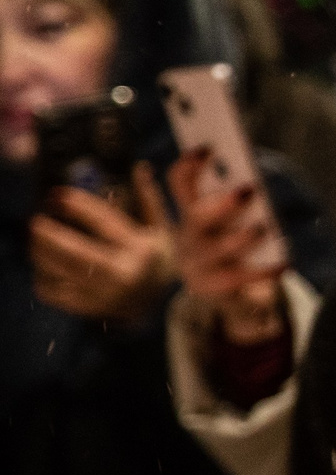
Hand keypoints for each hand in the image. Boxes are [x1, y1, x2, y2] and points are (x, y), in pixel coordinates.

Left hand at [30, 164, 177, 325]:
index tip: (57, 194)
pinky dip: (42, 277)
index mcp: (142, 250)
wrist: (157, 304)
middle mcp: (123, 273)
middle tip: (35, 222)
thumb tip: (139, 167)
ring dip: (41, 254)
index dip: (79, 206)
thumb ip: (148, 199)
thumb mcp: (160, 229)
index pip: (105, 223)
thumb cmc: (156, 258)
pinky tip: (42, 264)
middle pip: (77, 253)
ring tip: (35, 240)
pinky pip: (54, 292)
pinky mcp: (87, 307)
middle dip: (51, 236)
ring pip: (61, 272)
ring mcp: (104, 294)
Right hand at [168, 149, 286, 344]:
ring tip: (263, 227)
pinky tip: (284, 261)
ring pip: (218, 249)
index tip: (208, 147)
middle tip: (248, 190)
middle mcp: (188, 237)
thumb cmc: (234, 244)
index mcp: (190, 212)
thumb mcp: (232, 221)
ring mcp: (198, 265)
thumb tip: (257, 183)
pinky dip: (264, 269)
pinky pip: (240, 279)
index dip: (190, 165)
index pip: (180, 183)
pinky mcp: (214, 289)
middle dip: (221, 203)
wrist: (228, 295)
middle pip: (197, 217)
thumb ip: (239, 200)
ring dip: (242, 237)